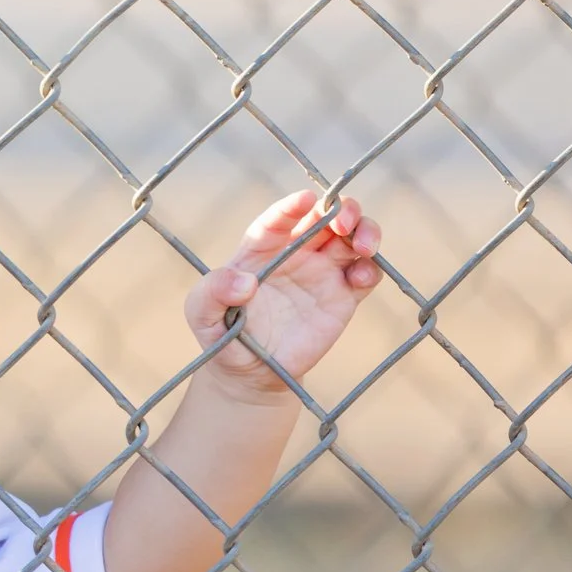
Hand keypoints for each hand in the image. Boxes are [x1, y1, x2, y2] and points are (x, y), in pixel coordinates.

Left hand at [187, 191, 382, 397]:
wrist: (250, 372)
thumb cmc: (222, 334)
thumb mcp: (202, 313)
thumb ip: (213, 292)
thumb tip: (244, 283)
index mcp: (260, 249)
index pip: (278, 220)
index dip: (291, 207)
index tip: (305, 200)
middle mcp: (295, 254)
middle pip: (326, 217)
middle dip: (342, 210)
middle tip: (343, 223)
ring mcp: (321, 272)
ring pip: (353, 237)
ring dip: (365, 231)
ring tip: (364, 246)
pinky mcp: (342, 296)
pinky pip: (365, 273)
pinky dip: (370, 269)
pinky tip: (358, 278)